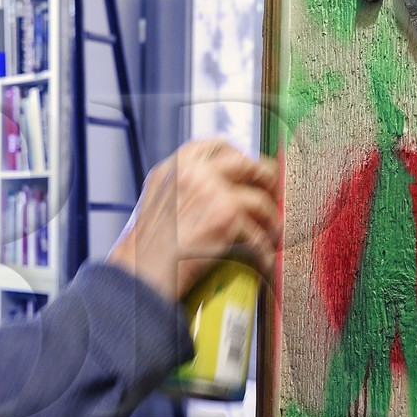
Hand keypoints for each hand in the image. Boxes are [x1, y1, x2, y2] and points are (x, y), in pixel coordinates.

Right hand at [107, 138, 280, 302]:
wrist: (143, 271)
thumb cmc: (148, 245)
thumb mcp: (160, 199)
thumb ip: (185, 185)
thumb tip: (217, 186)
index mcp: (177, 165)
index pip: (218, 145)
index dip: (242, 155)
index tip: (253, 166)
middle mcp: (196, 172)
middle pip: (248, 164)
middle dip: (267, 180)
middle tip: (273, 194)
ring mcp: (214, 192)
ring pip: (260, 200)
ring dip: (270, 219)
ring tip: (271, 233)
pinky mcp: (227, 218)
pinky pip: (258, 234)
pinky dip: (263, 251)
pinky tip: (262, 260)